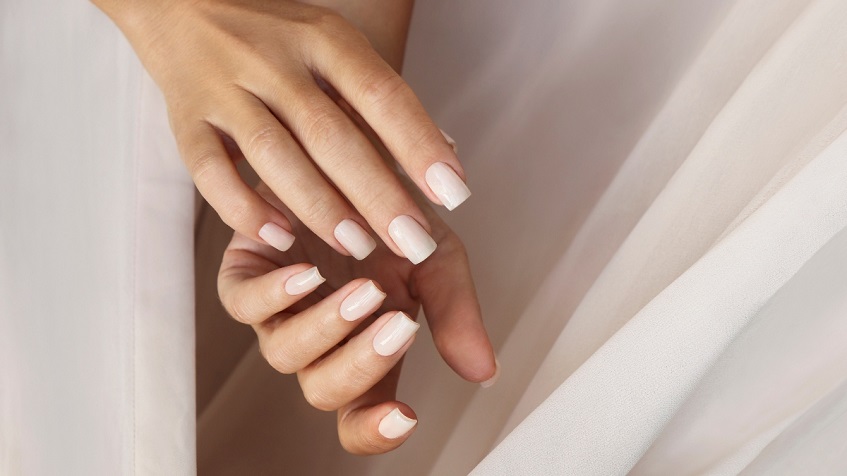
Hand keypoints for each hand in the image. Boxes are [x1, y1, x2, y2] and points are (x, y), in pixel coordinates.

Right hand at [95, 0, 470, 262]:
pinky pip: (209, 170)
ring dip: (318, 206)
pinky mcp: (186, 120)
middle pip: (331, 133)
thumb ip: (381, 98)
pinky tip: (278, 238)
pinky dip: (242, 208)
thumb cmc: (278, 37)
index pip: (380, 93)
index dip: (418, 144)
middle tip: (414, 241)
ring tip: (358, 246)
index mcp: (323, 37)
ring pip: (273, 155)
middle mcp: (273, 61)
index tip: (454, 192)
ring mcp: (224, 89)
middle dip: (377, 192)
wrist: (181, 3)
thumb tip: (445, 151)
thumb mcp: (334, 46)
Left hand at [217, 182, 496, 453]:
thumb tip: (484, 373)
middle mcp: (319, 339)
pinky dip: (275, 294)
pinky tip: (310, 272)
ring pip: (284, 353)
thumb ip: (455, 313)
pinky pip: (244, 302)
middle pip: (325, 390)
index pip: (361, 414)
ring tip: (366, 290)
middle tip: (401, 324)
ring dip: (328, 328)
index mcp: (365, 346)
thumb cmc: (395, 211)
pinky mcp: (245, 271)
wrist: (358, 149)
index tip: (408, 416)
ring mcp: (278, 311)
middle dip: (364, 363)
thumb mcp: (438, 259)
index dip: (376, 430)